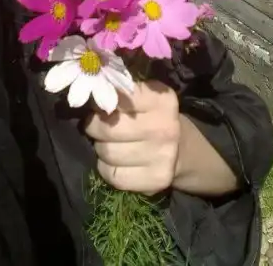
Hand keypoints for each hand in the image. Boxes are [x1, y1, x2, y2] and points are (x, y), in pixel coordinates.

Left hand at [84, 80, 180, 194]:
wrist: (181, 149)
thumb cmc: (152, 116)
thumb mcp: (143, 96)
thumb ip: (120, 92)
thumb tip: (91, 97)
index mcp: (161, 100)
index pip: (118, 98)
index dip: (102, 102)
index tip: (100, 106)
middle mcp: (164, 128)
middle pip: (108, 128)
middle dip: (95, 127)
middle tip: (98, 125)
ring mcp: (162, 156)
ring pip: (107, 153)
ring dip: (101, 147)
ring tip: (108, 142)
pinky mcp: (155, 180)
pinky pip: (113, 176)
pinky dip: (106, 169)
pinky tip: (114, 162)